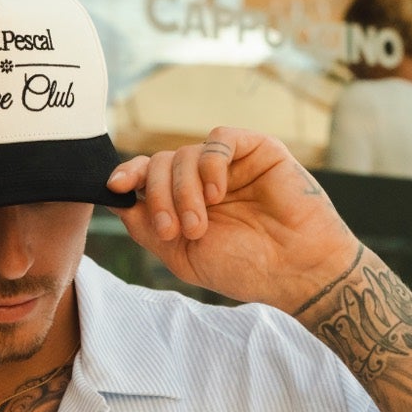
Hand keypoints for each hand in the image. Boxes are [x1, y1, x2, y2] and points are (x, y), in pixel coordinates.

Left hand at [106, 126, 359, 309]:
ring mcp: (230, 164)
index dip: (129, 173)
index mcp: (186, 201)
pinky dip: (210, 165)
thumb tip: (114, 199)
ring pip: (184, 154)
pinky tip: (218, 193)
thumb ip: (148, 226)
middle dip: (159, 195)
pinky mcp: (258, 149)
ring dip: (184, 191)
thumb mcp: (183, 255)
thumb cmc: (245, 268)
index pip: (148, 174)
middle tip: (176, 230)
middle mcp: (205, 179)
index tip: (115, 185)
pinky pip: (218, 140)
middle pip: (160, 163)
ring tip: (200, 224)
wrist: (296, 271)